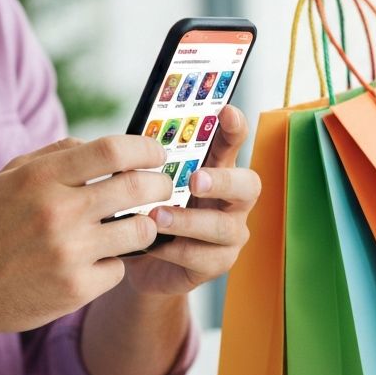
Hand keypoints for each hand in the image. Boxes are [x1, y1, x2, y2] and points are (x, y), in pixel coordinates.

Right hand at [0, 135, 175, 340]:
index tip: (156, 153)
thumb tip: (100, 145)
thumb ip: (55, 155)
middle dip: (161, 184)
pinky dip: (113, 263)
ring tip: (136, 224)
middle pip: (137, 186)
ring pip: (139, 230)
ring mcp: (68, 252)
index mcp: (41, 177)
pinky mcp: (75, 289)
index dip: (145, 148)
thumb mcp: (9, 178)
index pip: (112, 150)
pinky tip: (96, 261)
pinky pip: (118, 269)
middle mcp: (57, 211)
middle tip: (164, 186)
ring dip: (145, 225)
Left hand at [122, 105, 260, 296]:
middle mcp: (231, 200)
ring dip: (188, 221)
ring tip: (156, 216)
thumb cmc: (146, 208)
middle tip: (195, 179)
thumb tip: (127, 142)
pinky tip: (153, 245)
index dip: (235, 127)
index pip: (233, 143)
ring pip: (223, 226)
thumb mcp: (145, 181)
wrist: (140, 258)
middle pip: (247, 185)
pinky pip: (204, 257)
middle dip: (222, 181)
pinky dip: (176, 249)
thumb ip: (146, 163)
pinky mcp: (218, 262)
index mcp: (215, 169)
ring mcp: (229, 233)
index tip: (227, 112)